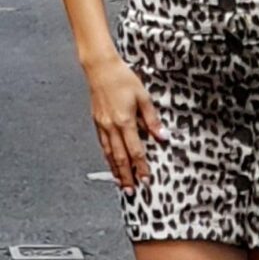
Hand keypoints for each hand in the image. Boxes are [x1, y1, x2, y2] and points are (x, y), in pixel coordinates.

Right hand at [88, 55, 163, 187]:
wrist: (100, 68)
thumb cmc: (123, 79)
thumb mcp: (143, 97)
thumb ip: (152, 119)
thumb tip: (162, 136)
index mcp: (125, 121)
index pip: (135, 150)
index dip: (141, 167)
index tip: (146, 179)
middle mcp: (112, 127)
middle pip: (120, 158)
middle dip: (127, 176)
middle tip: (132, 191)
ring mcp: (102, 125)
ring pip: (109, 154)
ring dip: (116, 171)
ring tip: (120, 183)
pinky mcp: (97, 122)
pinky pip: (102, 145)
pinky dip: (107, 158)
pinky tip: (111, 163)